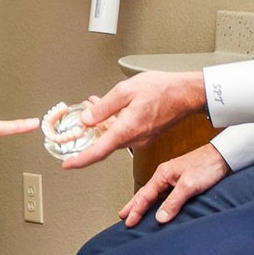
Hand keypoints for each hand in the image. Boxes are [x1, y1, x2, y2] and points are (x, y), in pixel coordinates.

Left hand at [62, 71, 205, 168]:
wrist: (186, 93)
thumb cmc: (162, 89)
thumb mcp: (125, 91)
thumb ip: (103, 107)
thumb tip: (87, 119)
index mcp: (126, 130)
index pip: (98, 152)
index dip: (80, 160)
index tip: (68, 164)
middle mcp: (134, 139)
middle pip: (103, 142)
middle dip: (89, 131)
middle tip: (80, 115)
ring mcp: (141, 138)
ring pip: (113, 135)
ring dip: (101, 123)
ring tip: (93, 104)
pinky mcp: (145, 133)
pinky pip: (123, 132)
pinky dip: (112, 121)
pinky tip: (110, 107)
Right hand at [119, 144, 229, 226]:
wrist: (223, 157)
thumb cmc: (207, 165)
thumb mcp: (189, 185)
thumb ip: (173, 202)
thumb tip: (159, 217)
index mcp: (163, 174)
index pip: (145, 195)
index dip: (136, 209)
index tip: (128, 221)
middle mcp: (165, 175)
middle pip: (145, 193)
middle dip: (133, 204)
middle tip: (123, 216)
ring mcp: (173, 178)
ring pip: (154, 194)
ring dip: (144, 204)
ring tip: (135, 212)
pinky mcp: (182, 182)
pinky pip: (164, 194)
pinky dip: (157, 202)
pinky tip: (158, 207)